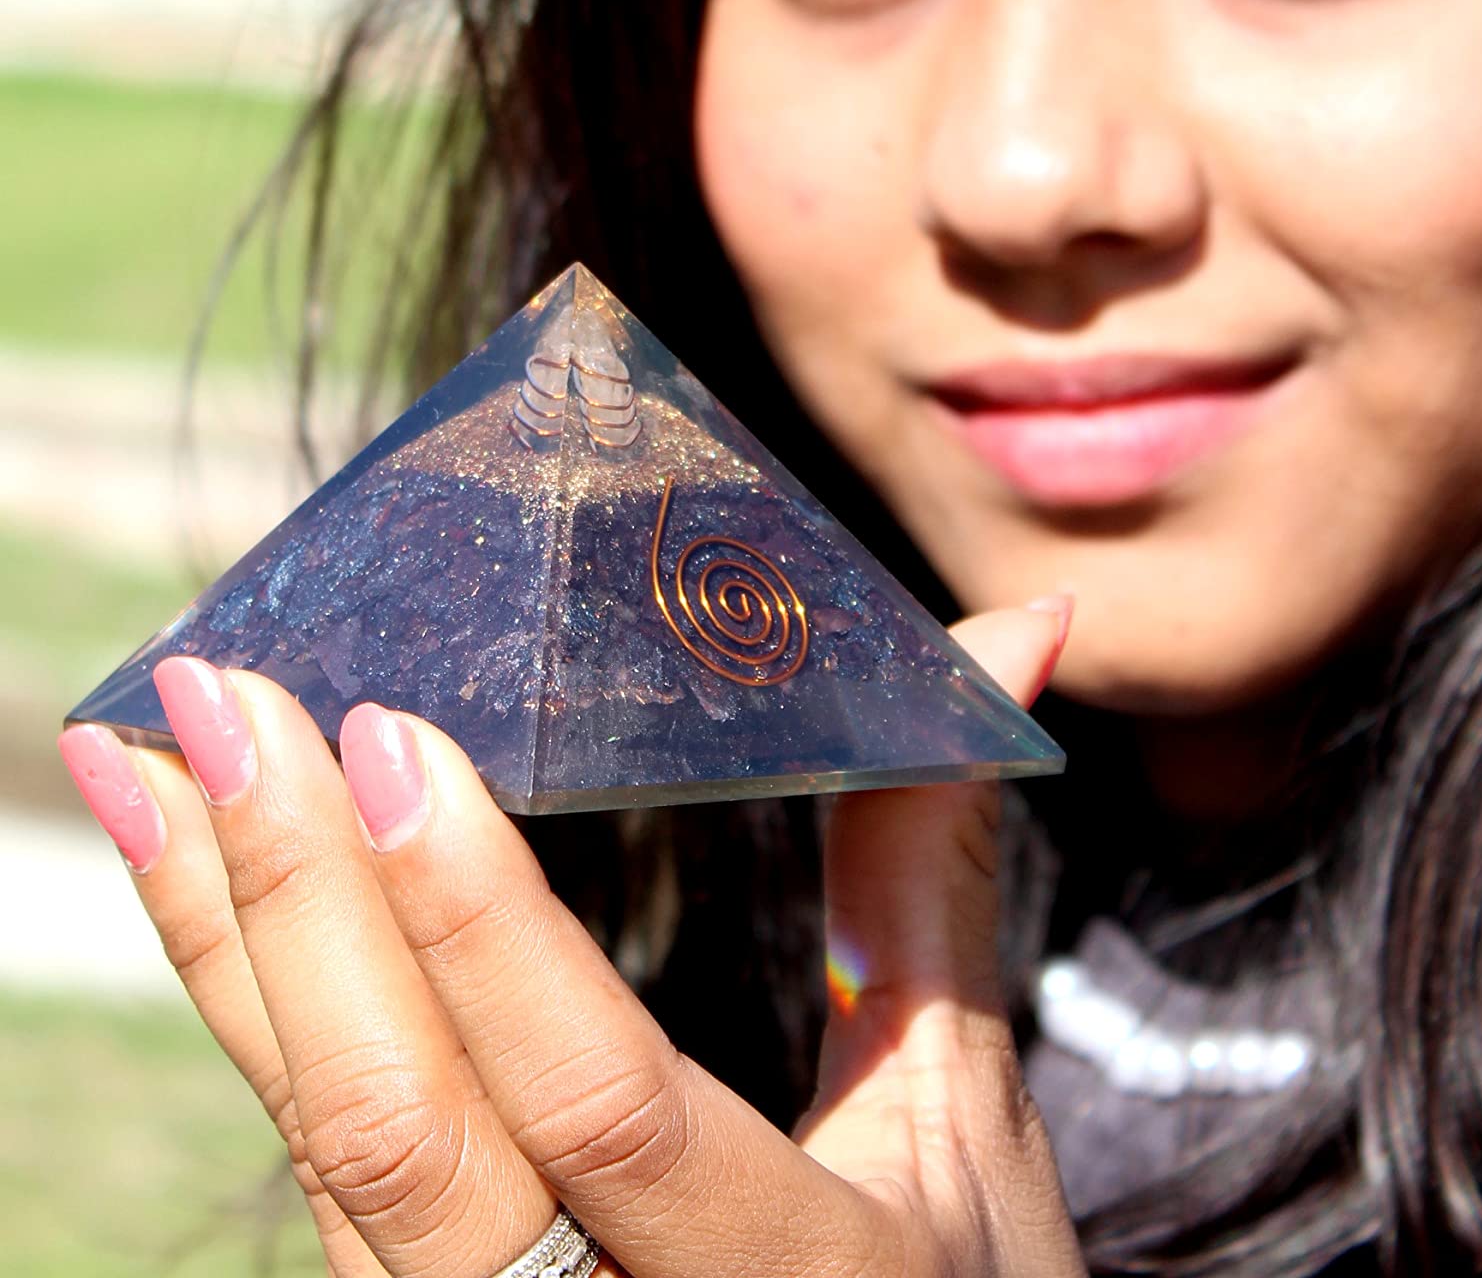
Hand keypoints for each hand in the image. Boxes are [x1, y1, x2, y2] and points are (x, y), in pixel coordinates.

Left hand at [59, 603, 1082, 1277]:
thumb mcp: (965, 1128)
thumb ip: (935, 882)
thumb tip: (1011, 635)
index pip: (600, 1108)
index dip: (480, 931)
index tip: (392, 742)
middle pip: (410, 1136)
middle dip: (294, 901)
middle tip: (222, 695)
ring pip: (325, 1158)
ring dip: (224, 945)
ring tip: (145, 756)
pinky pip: (316, 1172)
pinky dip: (246, 1014)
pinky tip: (195, 882)